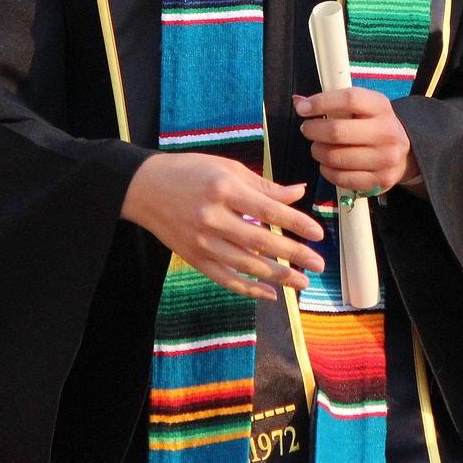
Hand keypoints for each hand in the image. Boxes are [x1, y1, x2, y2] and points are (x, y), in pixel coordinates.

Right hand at [121, 153, 324, 301]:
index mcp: (224, 189)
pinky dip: (248, 289)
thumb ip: (263, 185)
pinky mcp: (193, 258)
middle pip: (261, 241)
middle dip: (294, 255)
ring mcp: (201, 241)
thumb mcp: (228, 168)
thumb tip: (297, 193)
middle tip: (319, 265)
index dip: (296, 223)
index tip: (318, 234)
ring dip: (277, 276)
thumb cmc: (190, 171)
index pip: (269, 209)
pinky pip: (225, 279)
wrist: (143, 187)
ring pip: (246, 265)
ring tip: (302, 282)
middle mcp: (212, 217)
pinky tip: (271, 294)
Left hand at [295, 89, 417, 194]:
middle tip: (307, 129)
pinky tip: (328, 163)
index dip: (321, 102)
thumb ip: (331, 102)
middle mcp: (387, 132)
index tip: (303, 108)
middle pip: (337, 132)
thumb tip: (298, 102)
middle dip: (313, 130)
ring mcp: (385, 159)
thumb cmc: (373, 125)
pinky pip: (340, 178)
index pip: (349, 100)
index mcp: (381, 107)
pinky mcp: (379, 181)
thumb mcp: (361, 106)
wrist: (404, 153)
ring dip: (318, 152)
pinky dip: (327, 170)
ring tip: (318, 147)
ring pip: (335, 157)